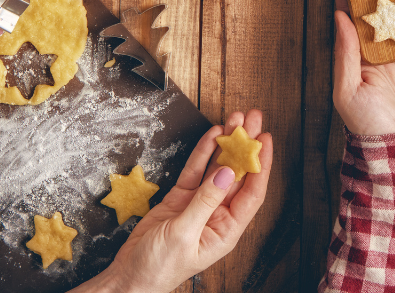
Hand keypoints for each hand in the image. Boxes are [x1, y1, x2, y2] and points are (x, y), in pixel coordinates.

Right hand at [87, 112, 271, 292]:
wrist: (130, 276)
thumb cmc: (159, 268)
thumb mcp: (183, 234)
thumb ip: (205, 202)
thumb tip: (227, 173)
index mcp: (226, 231)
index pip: (252, 193)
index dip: (260, 165)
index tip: (264, 140)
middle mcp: (217, 215)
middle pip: (238, 175)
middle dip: (245, 146)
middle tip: (252, 119)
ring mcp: (199, 204)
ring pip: (217, 168)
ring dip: (226, 144)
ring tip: (234, 119)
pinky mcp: (181, 198)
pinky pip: (196, 170)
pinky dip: (203, 152)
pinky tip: (212, 134)